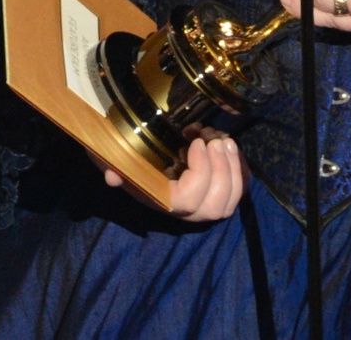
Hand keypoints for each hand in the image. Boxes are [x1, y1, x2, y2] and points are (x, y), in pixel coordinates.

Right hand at [90, 129, 244, 220]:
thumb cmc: (127, 156)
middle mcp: (185, 210)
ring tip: (224, 139)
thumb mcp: (113, 158)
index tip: (197, 143)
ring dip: (233, 168)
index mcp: (163, 201)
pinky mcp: (216, 193)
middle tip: (216, 140)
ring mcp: (203, 204)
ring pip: (229, 201)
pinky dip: (239, 169)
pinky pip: (236, 191)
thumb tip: (111, 176)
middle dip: (222, 172)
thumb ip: (112, 167)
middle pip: (215, 207)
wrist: (136, 158)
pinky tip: (230, 146)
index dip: (200, 173)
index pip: (188, 201)